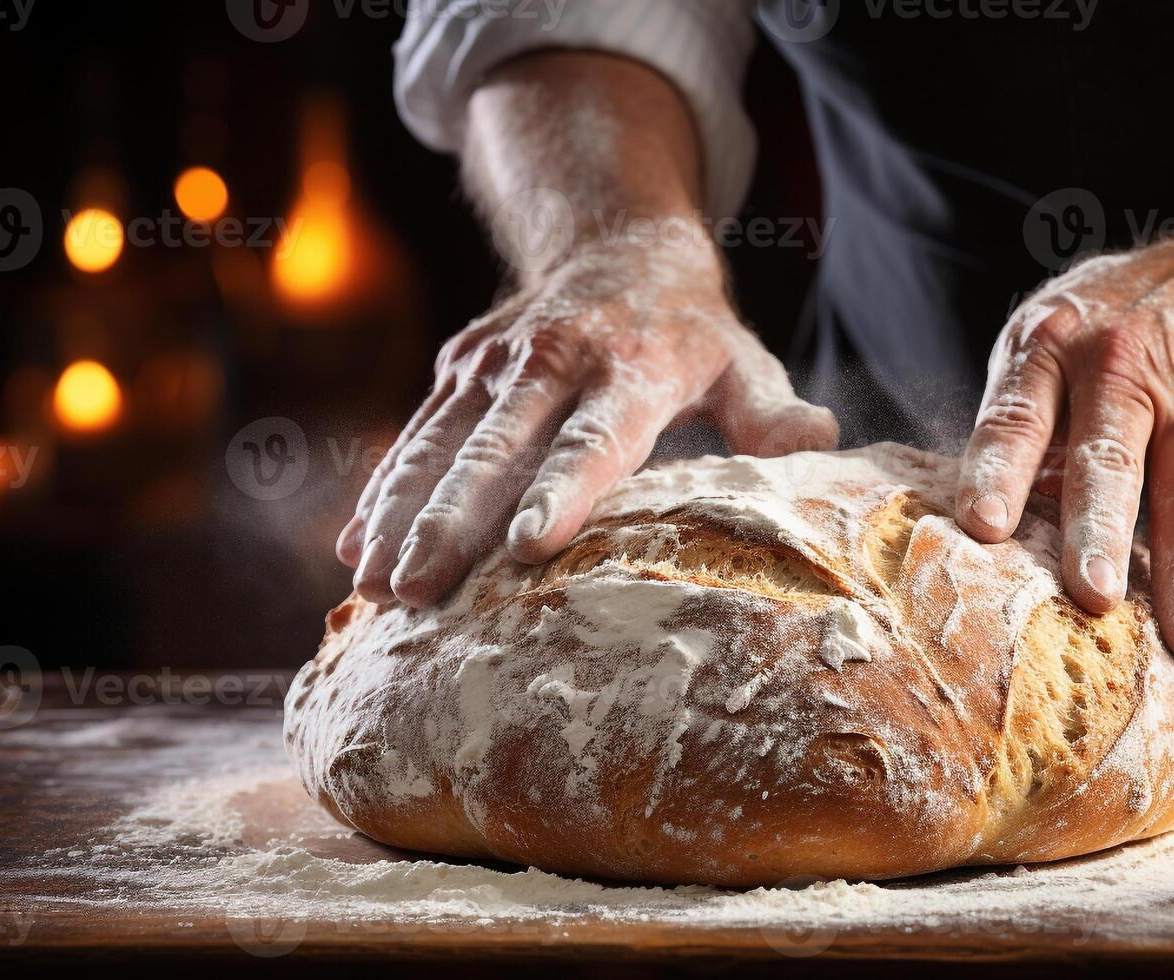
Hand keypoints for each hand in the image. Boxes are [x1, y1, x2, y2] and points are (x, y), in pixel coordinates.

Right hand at [338, 240, 838, 606]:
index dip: (563, 492)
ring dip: (401, 514)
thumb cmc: (692, 330)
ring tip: (373, 586)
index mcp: (629, 365)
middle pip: (496, 448)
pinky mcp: (458, 368)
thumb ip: (772, 410)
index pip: (594, 439)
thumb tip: (820, 442)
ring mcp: (495, 363)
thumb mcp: (743, 359)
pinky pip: (415, 434)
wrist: (616, 242)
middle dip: (451, 521)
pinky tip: (353, 550)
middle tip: (417, 590)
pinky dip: (382, 491)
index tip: (530, 549)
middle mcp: (552, 360)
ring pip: (439, 444)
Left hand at [956, 243, 1173, 658]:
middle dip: (1101, 529)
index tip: (981, 527)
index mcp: (1054, 346)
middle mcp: (1127, 365)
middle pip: (1113, 456)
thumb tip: (998, 533)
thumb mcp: (1051, 341)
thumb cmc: (1115, 326)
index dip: (998, 470)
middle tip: (1092, 598)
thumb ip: (1025, 427)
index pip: (1018, 415)